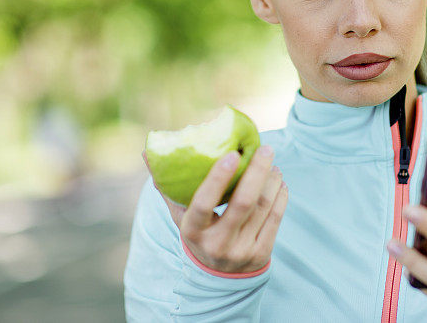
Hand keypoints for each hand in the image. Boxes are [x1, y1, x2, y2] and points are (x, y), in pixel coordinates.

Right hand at [143, 144, 288, 273]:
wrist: (217, 277)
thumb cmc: (197, 232)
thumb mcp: (178, 215)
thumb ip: (167, 185)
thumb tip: (147, 152)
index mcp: (193, 231)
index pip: (204, 203)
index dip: (218, 178)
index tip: (232, 153)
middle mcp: (218, 243)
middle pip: (243, 203)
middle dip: (257, 171)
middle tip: (265, 148)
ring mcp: (241, 250)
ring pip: (263, 208)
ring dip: (271, 180)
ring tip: (272, 162)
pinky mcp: (261, 254)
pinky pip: (275, 219)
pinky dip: (280, 196)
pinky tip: (279, 181)